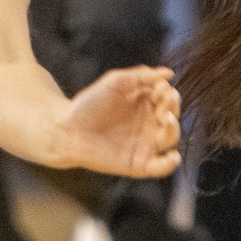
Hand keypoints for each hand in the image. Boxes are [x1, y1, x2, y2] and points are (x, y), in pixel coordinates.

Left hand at [59, 68, 180, 177]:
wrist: (67, 129)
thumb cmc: (89, 104)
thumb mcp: (115, 82)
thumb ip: (141, 76)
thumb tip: (168, 74)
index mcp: (146, 104)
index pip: (167, 98)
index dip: (168, 92)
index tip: (160, 87)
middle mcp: (149, 124)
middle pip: (171, 117)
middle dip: (172, 107)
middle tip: (166, 99)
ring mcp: (145, 144)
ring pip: (169, 139)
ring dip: (173, 129)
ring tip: (166, 118)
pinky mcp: (139, 164)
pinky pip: (160, 167)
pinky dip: (169, 164)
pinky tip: (172, 156)